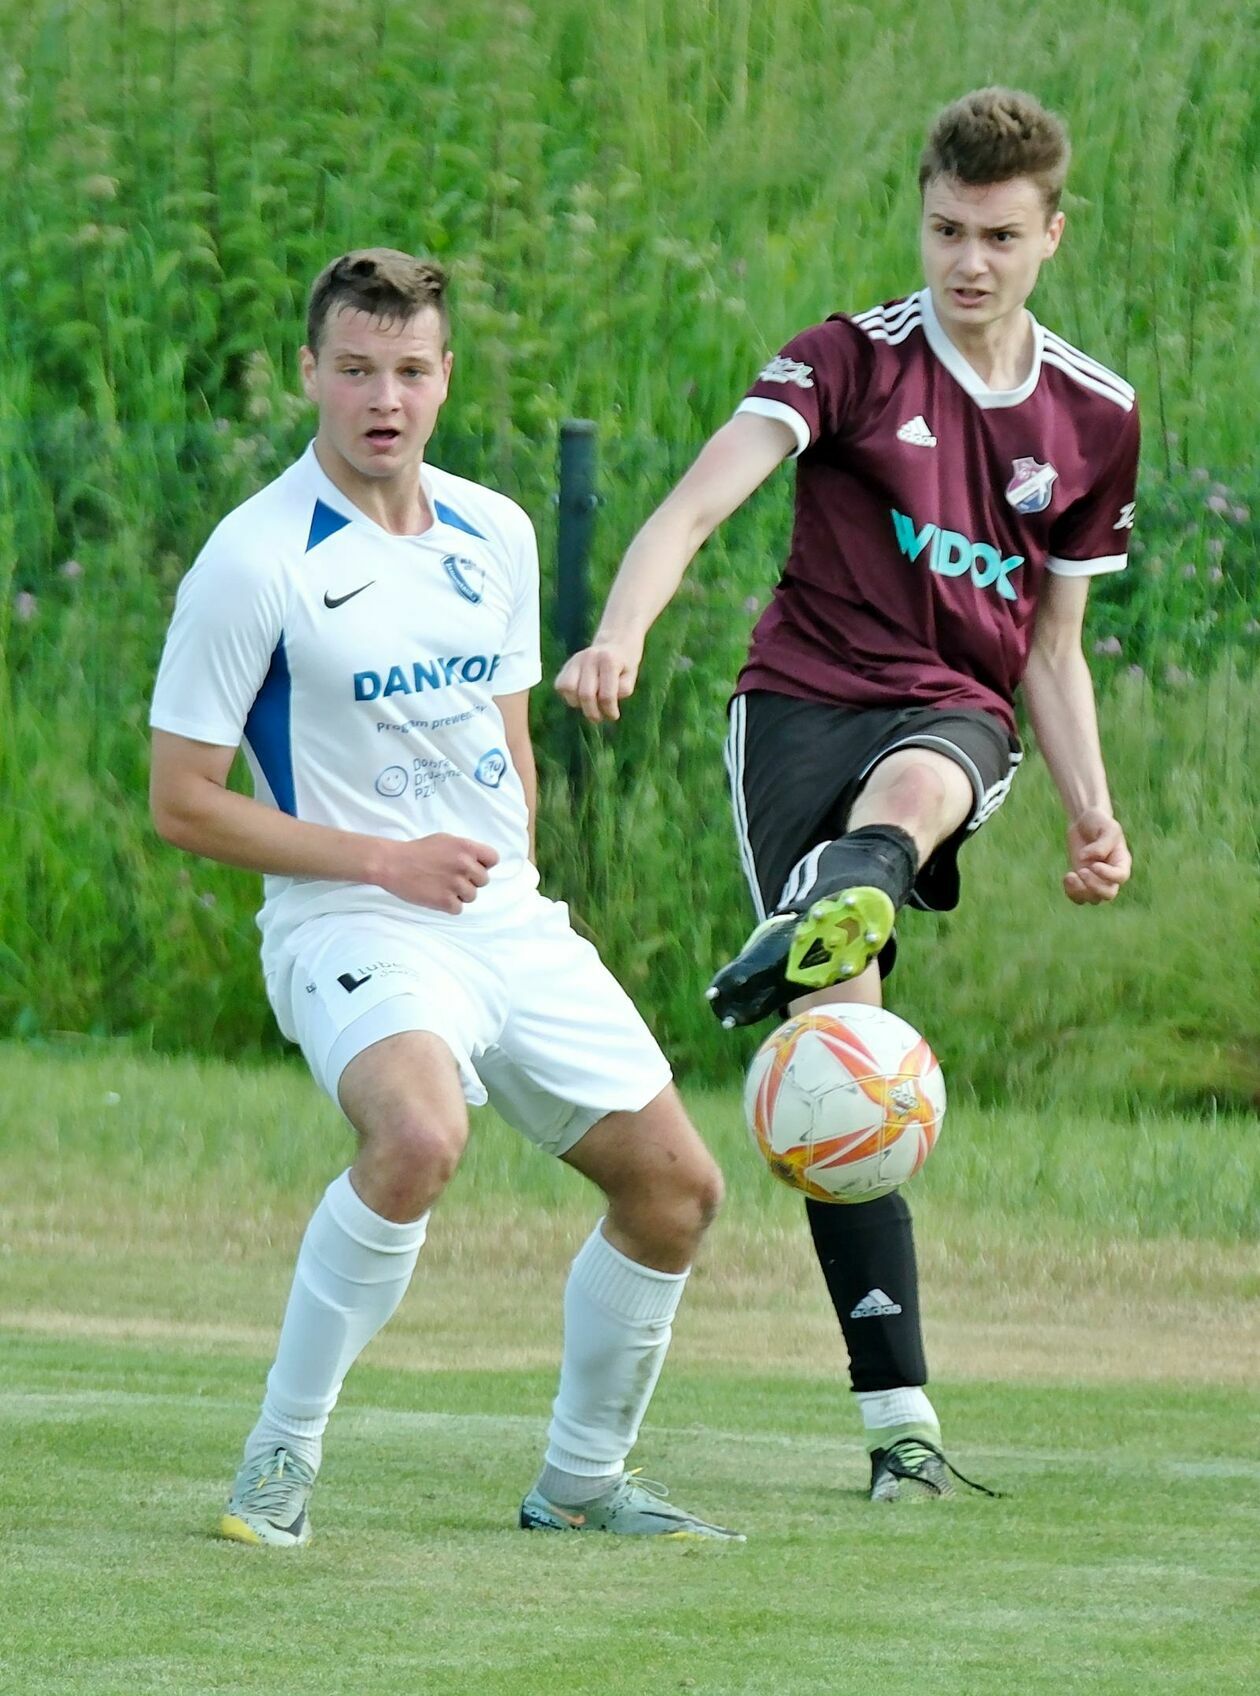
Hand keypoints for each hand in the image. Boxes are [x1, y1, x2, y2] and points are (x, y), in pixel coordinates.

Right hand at [376, 834, 499, 913]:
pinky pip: (459, 909)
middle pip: (483, 881)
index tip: (472, 867)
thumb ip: (465, 850)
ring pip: (472, 896)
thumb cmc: (416, 851)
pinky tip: (436, 895)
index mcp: (466, 847)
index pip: (493, 859)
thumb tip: (479, 862)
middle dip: (470, 881)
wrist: (392, 863)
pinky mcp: (445, 901)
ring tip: (441, 886)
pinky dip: (449, 906)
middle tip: (450, 878)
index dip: (484, 865)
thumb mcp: (445, 840)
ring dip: (459, 894)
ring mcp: (455, 884)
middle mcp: (464, 865)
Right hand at [554, 635, 643, 721]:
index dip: (610, 711)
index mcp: (609, 660)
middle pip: (585, 694)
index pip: (606, 695)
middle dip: (593, 713)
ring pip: (568, 689)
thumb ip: (622, 690)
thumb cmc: (625, 664)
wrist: (615, 642)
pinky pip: (560, 685)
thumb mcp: (631, 677)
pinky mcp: (566, 665)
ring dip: (578, 703)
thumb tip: (605, 702)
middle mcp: (589, 657)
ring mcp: (575, 660)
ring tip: (588, 705)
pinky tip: (580, 697)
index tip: (614, 716)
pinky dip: (568, 696)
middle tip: (599, 717)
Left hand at [1064, 808, 1130, 904]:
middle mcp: (1110, 875)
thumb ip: (1102, 844)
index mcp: (1121, 862)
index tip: (1094, 865)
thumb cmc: (1099, 823)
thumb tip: (1086, 859)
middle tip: (1081, 871)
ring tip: (1070, 875)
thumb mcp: (1106, 828)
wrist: (1083, 822)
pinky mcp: (1081, 880)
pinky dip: (1071, 893)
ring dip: (1080, 892)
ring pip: (1093, 899)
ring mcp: (1096, 879)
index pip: (1121, 877)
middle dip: (1093, 887)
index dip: (1108, 875)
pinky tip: (1067, 877)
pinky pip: (1079, 897)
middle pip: (1108, 894)